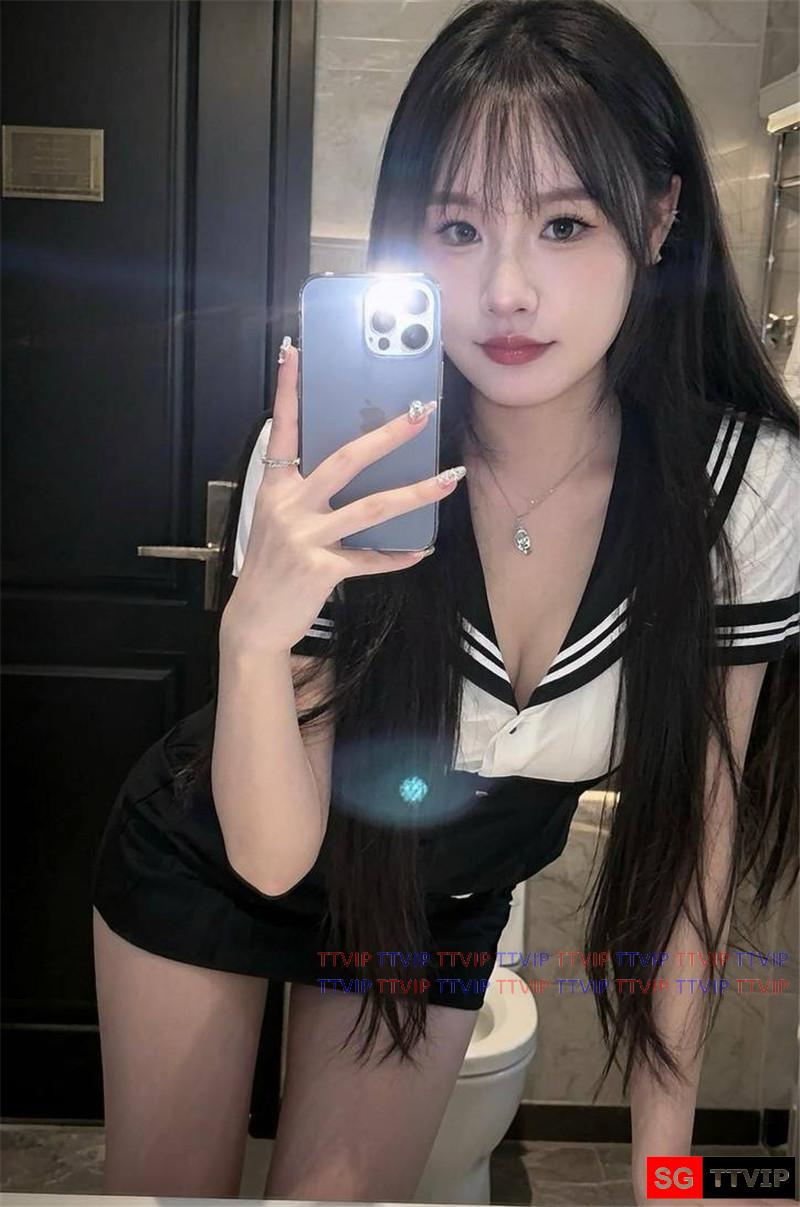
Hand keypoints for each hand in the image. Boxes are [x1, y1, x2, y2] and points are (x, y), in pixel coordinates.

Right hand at [221, 337, 461, 655]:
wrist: (255, 620)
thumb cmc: (272, 566)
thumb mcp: (278, 519)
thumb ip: (306, 492)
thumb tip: (352, 465)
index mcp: (276, 487)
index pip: (282, 428)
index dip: (288, 390)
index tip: (296, 351)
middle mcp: (289, 506)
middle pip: (345, 460)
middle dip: (386, 434)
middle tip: (419, 412)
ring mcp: (305, 537)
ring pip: (372, 507)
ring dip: (416, 492)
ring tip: (449, 479)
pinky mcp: (322, 569)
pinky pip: (371, 558)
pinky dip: (399, 555)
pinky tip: (422, 549)